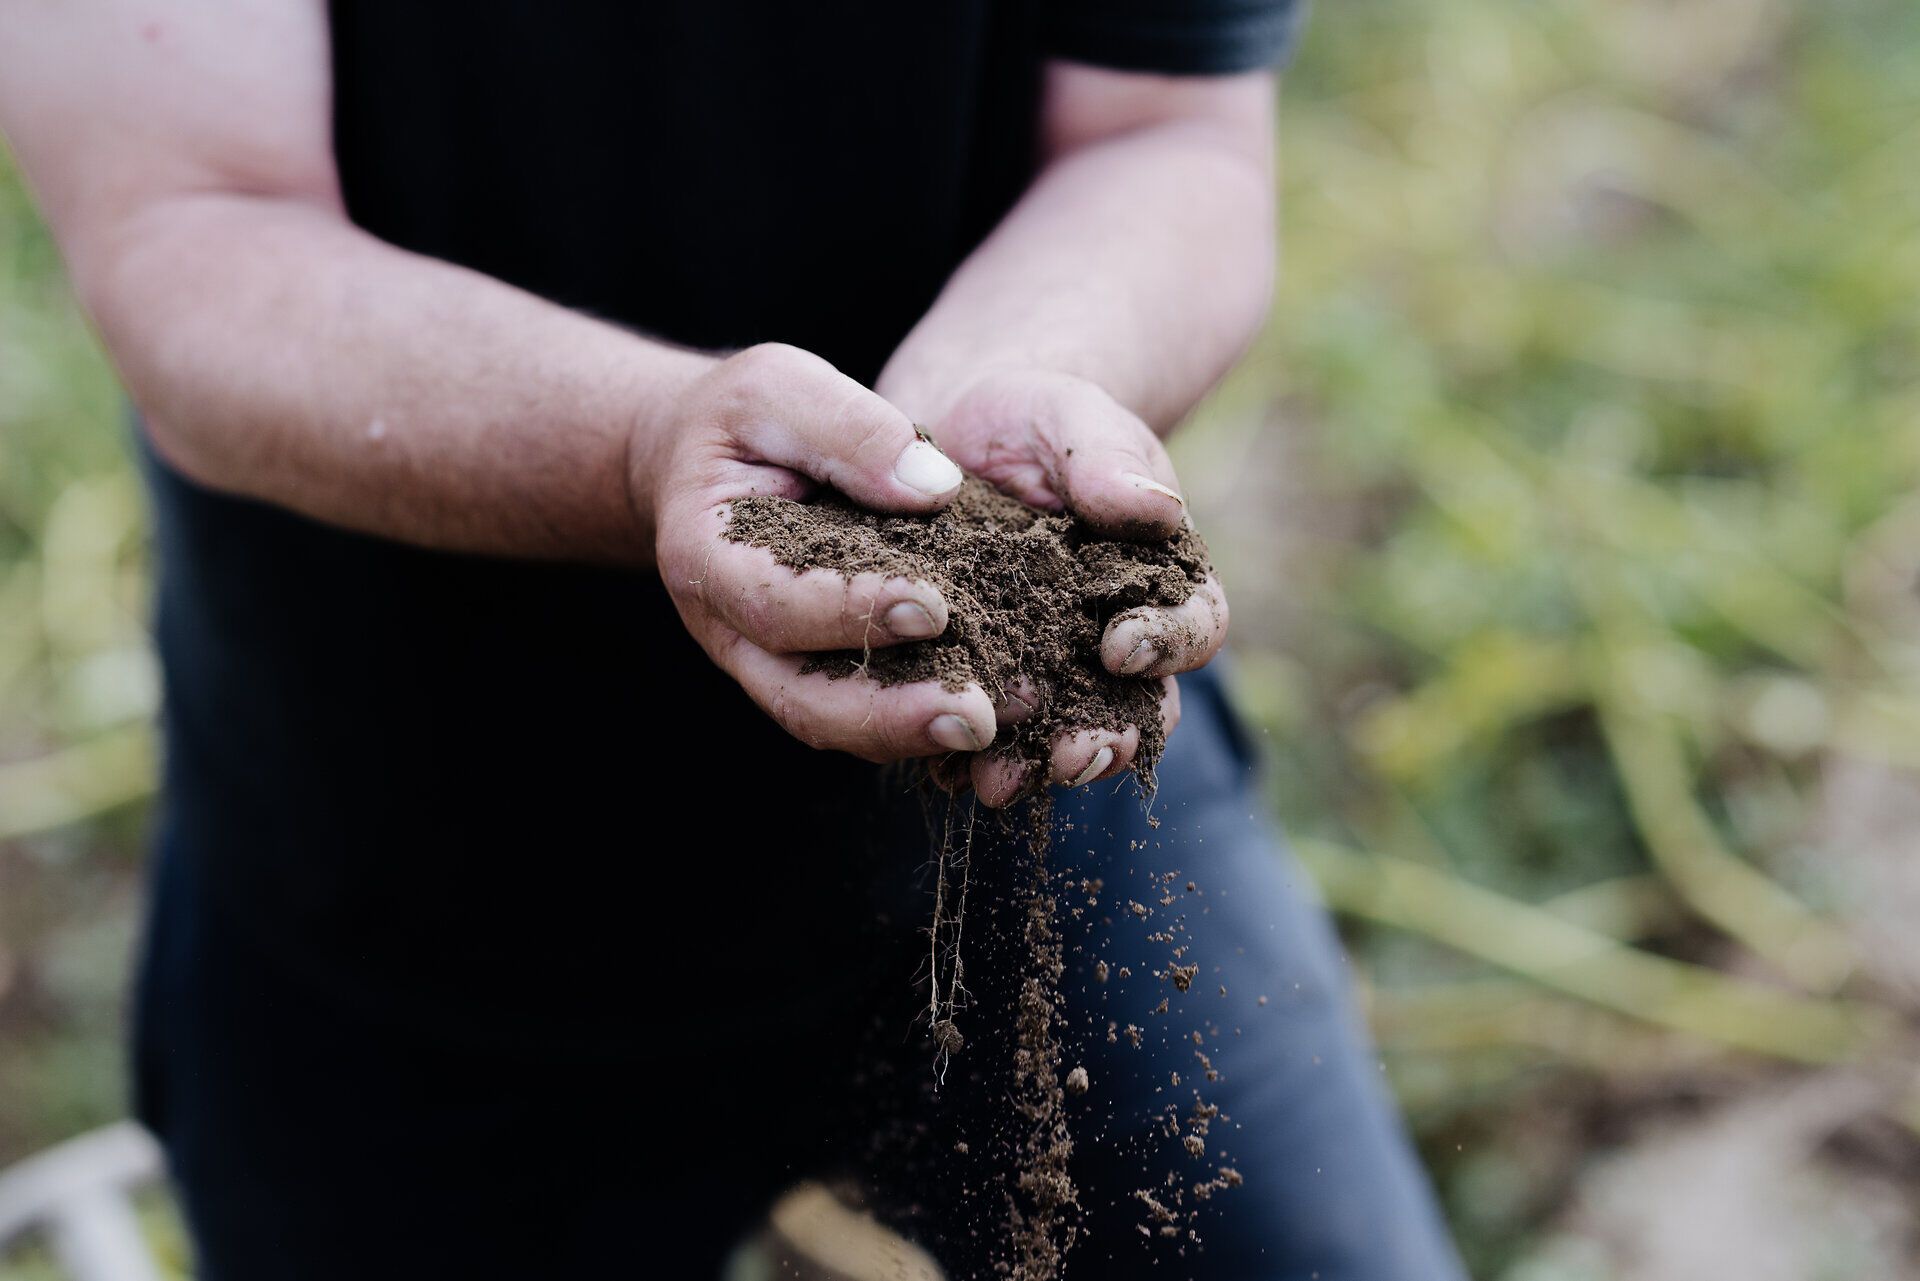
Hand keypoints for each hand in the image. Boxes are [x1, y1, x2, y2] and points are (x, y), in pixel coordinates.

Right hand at [644, 343, 997, 762]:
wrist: (709, 459)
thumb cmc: (744, 419)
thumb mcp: (781, 387)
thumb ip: (849, 427)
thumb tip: (934, 488)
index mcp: (708, 557)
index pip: (777, 604)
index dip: (855, 611)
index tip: (937, 607)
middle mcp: (730, 632)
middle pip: (803, 699)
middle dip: (891, 715)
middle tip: (975, 717)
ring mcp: (770, 664)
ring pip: (836, 722)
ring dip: (916, 732)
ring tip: (1002, 722)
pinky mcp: (815, 672)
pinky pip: (866, 713)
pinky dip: (925, 720)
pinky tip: (998, 711)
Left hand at [901, 367, 1228, 805]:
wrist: (952, 437)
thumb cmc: (1031, 420)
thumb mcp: (1069, 419)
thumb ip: (1108, 458)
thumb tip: (1154, 509)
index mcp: (1165, 582)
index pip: (1193, 625)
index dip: (1167, 642)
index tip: (1122, 643)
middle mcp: (1117, 643)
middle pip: (1135, 709)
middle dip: (1104, 737)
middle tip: (1072, 757)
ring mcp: (1052, 674)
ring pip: (1060, 736)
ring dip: (1033, 767)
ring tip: (997, 783)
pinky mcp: (983, 686)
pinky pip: (982, 735)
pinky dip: (962, 757)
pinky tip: (934, 769)